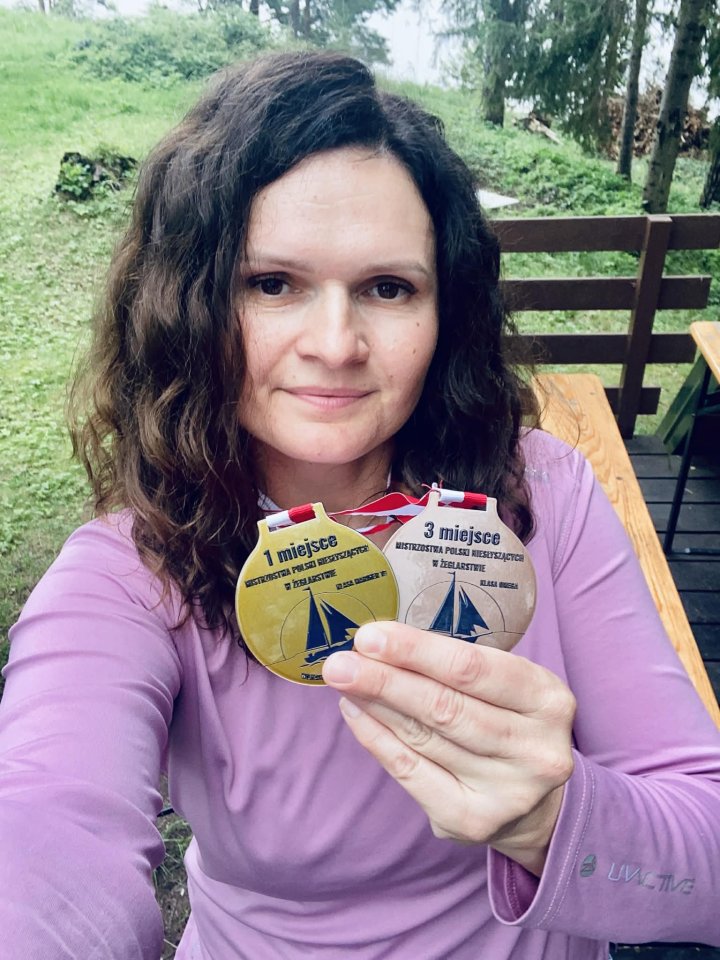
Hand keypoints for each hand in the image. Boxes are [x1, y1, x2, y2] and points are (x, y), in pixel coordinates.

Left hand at [322, 621, 575, 876]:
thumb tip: (382, 642)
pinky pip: (411, 772)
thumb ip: (458, 666)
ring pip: (424, 737)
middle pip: (444, 707)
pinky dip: (376, 739)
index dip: (416, 651)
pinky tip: (355, 712)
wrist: (539, 804)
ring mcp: (506, 792)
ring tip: (343, 679)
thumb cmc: (511, 722)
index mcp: (548, 701)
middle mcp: (535, 750)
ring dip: (375, 704)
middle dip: (384, 680)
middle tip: (340, 661)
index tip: (370, 636)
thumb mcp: (509, 686)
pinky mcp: (472, 821)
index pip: (473, 669)